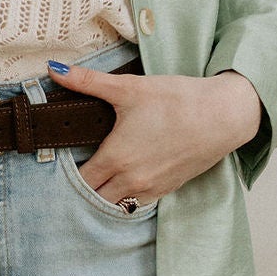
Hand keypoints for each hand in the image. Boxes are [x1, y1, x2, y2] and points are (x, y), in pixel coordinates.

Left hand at [47, 62, 262, 208]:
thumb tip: (54, 70)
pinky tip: (126, 181)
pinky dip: (128, 197)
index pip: (79, 180)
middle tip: (80, 169)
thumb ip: (87, 81)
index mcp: (116, 157)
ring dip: (106, 195)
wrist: (223, 116)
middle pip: (94, 197)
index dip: (68, 174)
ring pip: (116, 205)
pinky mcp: (168, 190)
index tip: (66, 162)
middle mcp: (130, 180)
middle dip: (85, 187)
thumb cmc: (177, 100)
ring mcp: (150, 188)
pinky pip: (138, 204)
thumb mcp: (129, 87)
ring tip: (101, 177)